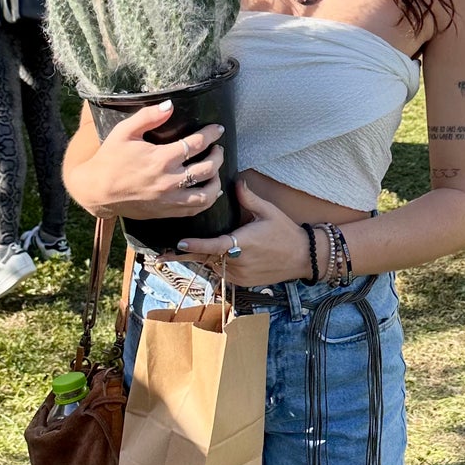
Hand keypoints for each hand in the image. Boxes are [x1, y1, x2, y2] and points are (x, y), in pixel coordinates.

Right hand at [88, 101, 225, 219]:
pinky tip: (209, 191)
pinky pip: (195, 209)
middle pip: (208, 168)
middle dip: (218, 155)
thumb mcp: (124, 132)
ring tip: (216, 170)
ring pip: (207, 193)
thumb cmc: (109, 159)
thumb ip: (148, 117)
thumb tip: (170, 105)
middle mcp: (169, 180)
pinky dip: (207, 200)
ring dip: (216, 180)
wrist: (96, 191)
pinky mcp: (166, 211)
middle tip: (217, 148)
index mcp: (161, 158)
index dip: (211, 134)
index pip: (197, 144)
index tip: (217, 129)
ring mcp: (169, 199)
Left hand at [179, 179, 310, 285]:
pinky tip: (205, 259)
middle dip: (187, 256)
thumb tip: (236, 181)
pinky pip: (223, 274)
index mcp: (242, 243)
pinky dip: (214, 266)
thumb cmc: (285, 232)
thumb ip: (249, 199)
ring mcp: (240, 275)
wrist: (303, 257)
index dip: (195, 245)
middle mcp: (238, 262)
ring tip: (178, 255)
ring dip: (201, 260)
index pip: (213, 246)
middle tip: (162, 255)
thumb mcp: (268, 211)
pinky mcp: (243, 282)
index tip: (179, 243)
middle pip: (207, 259)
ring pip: (213, 267)